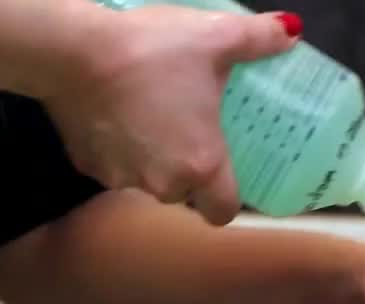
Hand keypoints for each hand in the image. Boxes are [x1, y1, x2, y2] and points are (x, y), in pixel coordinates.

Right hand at [41, 6, 300, 225]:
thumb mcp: (214, 37)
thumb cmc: (153, 50)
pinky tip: (117, 114)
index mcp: (201, 165)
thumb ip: (259, 38)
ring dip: (152, 158)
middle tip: (191, 130)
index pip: (222, 211)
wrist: (73, 49)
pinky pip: (111, 165)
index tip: (226, 175)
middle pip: (184, 193)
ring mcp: (120, 178)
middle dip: (188, 169)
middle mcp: (162, 184)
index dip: (226, 198)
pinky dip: (117, 147)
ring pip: (146, 180)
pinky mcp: (86, 166)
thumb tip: (290, 31)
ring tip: (152, 116)